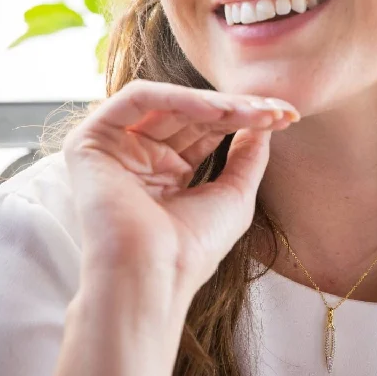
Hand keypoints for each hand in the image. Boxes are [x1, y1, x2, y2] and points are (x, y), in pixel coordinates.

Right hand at [62, 79, 298, 303]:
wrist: (152, 278)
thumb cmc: (190, 250)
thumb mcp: (233, 196)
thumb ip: (247, 156)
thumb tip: (263, 123)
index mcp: (166, 171)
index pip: (206, 129)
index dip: (245, 118)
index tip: (285, 116)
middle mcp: (139, 155)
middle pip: (191, 114)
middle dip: (238, 108)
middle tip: (276, 109)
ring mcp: (114, 147)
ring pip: (168, 102)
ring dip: (215, 103)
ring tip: (253, 111)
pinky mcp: (91, 140)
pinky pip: (136, 99)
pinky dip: (176, 97)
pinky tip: (216, 110)